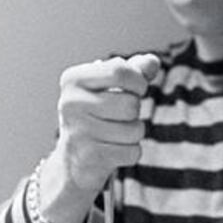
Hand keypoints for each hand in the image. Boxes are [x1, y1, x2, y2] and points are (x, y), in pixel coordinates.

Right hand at [40, 53, 159, 222]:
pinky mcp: (89, 158)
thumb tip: (152, 62)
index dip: (139, 81)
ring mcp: (78, 132)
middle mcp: (70, 104)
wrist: (73, 160)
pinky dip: (130, 152)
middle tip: (119, 116)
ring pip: (135, 130)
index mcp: (73, 79)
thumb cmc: (97, 115)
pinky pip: (132, 152)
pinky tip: (113, 150)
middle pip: (131, 104)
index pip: (119, 71)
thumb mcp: (111, 87)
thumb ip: (134, 71)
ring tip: (115, 134)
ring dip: (134, 134)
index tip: (136, 89)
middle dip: (135, 112)